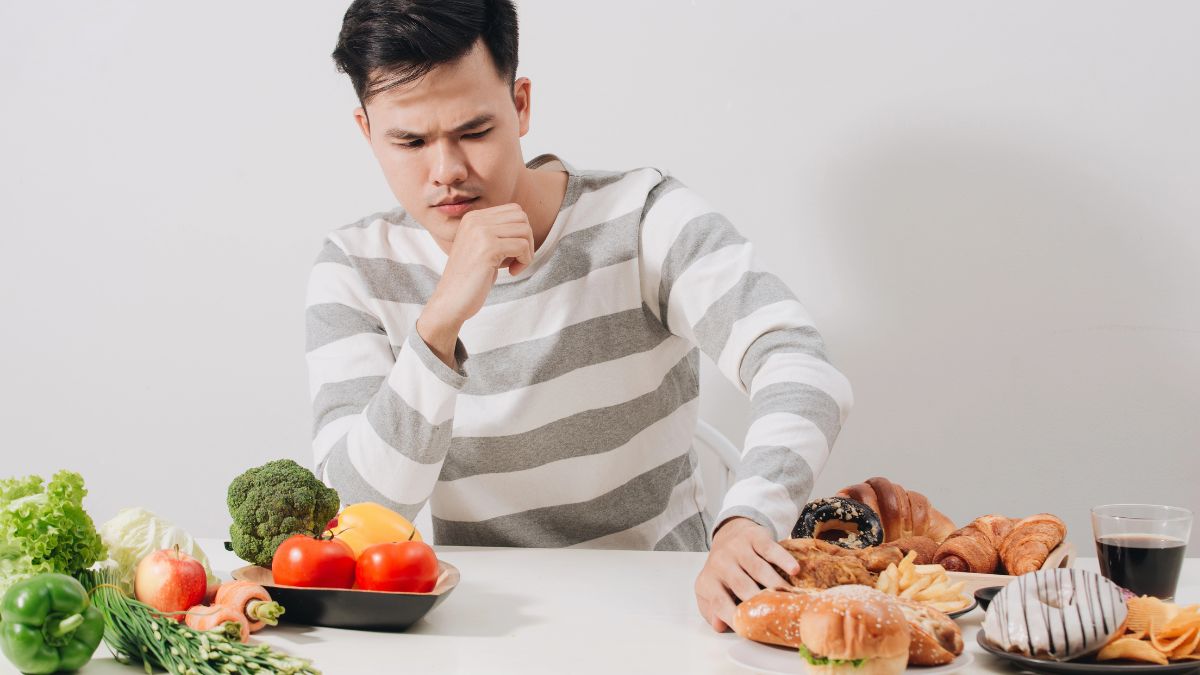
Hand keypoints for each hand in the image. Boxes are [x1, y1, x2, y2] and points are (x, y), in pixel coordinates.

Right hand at [417, 204, 534, 365]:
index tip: (513, 253)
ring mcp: (481, 232)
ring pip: (525, 230)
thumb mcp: (483, 248)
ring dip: (527, 252)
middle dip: (527, 240)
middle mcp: (475, 220)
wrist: (450, 300)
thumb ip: (499, 234)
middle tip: (517, 260)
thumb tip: (526, 229)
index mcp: (473, 217)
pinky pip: (522, 246)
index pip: (514, 211)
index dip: (521, 232)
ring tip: (514, 267)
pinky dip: (524, 261)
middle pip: (521, 217)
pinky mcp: (488, 248)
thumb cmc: (470, 279)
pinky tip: (512, 272)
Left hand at [694, 517, 799, 631]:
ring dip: (776, 585)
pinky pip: (770, 549)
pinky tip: (794, 570)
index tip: (750, 630)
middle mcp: (720, 563)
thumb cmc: (723, 571)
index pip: (719, 603)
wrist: (729, 533)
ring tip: (790, 598)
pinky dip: (783, 560)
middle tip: (776, 615)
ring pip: (759, 569)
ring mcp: (738, 548)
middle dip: (759, 602)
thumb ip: (711, 611)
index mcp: (708, 581)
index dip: (733, 617)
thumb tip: (720, 626)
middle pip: (741, 586)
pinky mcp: (754, 536)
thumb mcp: (710, 591)